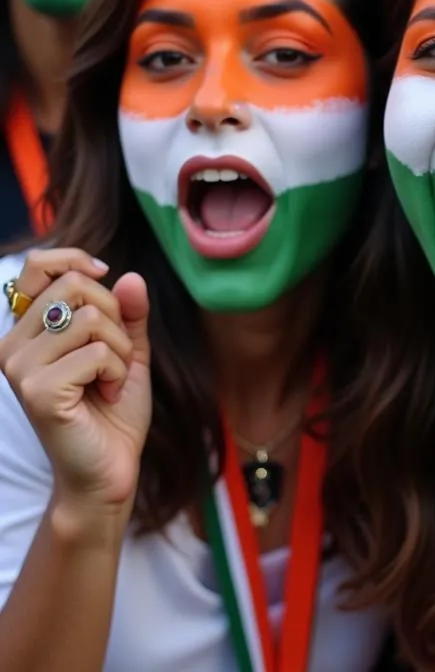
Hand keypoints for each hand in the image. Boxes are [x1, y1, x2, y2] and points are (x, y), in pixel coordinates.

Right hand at [0, 249, 151, 519]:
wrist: (109, 468)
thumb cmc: (113, 409)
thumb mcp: (127, 350)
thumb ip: (128, 312)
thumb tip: (128, 276)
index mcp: (27, 330)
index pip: (36, 265)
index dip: (77, 260)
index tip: (104, 275)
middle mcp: (13, 345)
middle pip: (75, 286)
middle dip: (114, 316)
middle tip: (114, 356)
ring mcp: (20, 369)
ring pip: (89, 317)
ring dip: (119, 348)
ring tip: (110, 379)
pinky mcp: (38, 391)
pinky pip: (96, 352)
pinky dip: (117, 371)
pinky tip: (106, 395)